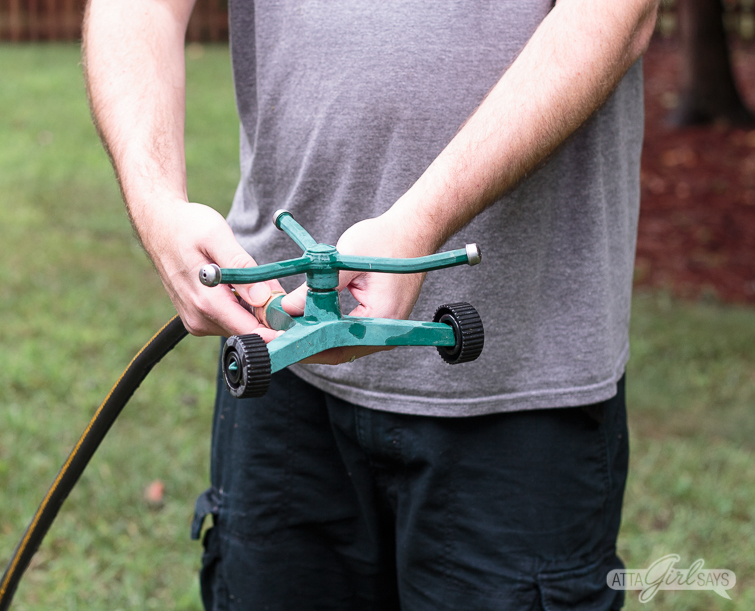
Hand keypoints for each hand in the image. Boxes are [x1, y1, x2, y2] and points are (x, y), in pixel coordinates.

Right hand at [139, 199, 283, 339]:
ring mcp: (196, 321)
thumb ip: (240, 266)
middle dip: (266, 312)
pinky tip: (237, 286)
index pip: (250, 331)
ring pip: (240, 325)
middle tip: (273, 284)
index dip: (275, 324)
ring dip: (253, 308)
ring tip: (251, 281)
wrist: (159, 225)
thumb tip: (262, 297)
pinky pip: (229, 320)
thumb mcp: (217, 236)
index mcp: (205, 302)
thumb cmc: (188, 226)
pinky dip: (240, 306)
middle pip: (248, 329)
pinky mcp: (197, 319)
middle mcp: (199, 318)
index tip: (290, 311)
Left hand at [281, 211, 427, 363]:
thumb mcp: (347, 259)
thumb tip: (288, 307)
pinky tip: (307, 318)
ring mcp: (384, 329)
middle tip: (277, 333)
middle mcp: (386, 331)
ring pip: (342, 344)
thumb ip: (318, 285)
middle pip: (338, 350)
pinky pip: (349, 332)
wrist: (412, 231)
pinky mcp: (379, 321)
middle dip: (306, 344)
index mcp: (382, 318)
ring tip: (287, 326)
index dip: (304, 344)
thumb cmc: (385, 240)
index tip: (279, 336)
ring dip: (315, 336)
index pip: (336, 345)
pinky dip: (328, 327)